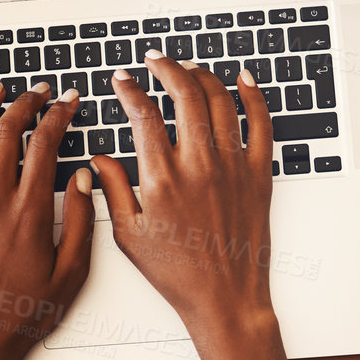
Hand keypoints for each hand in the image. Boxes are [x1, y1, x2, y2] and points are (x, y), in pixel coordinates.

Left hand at [0, 81, 95, 359]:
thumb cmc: (26, 312)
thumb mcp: (73, 272)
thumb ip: (82, 220)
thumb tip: (84, 176)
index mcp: (30, 211)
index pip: (45, 144)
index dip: (58, 114)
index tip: (67, 101)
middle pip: (8, 133)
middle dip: (26, 104)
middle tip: (37, 92)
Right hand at [88, 52, 276, 352]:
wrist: (226, 298)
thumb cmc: (178, 273)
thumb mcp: (129, 235)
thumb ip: (113, 189)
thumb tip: (98, 159)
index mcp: (162, 180)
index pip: (143, 115)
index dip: (130, 90)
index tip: (123, 80)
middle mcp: (199, 166)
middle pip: (185, 95)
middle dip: (167, 68)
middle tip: (156, 60)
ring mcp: (233, 167)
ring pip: (221, 101)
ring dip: (202, 75)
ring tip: (188, 67)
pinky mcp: (259, 175)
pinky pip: (261, 124)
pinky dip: (254, 96)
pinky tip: (243, 79)